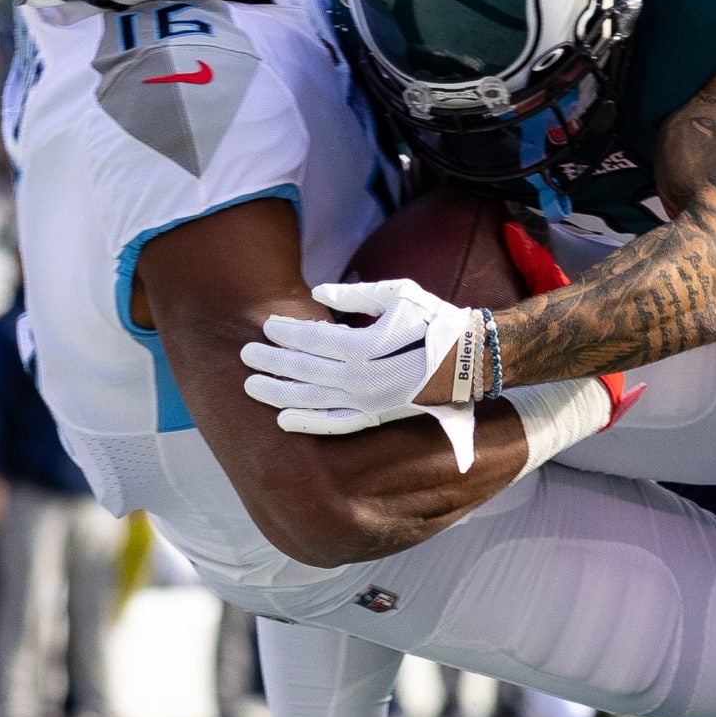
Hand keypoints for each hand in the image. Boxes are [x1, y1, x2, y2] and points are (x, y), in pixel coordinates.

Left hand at [240, 279, 487, 432]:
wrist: (469, 358)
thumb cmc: (434, 319)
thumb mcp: (398, 293)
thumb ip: (355, 293)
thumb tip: (318, 291)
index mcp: (367, 346)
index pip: (313, 340)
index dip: (287, 332)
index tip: (267, 325)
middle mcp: (363, 379)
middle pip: (305, 371)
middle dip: (272, 362)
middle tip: (246, 354)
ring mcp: (369, 402)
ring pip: (312, 401)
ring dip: (278, 393)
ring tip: (251, 386)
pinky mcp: (376, 416)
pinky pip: (335, 425)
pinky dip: (308, 423)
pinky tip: (283, 419)